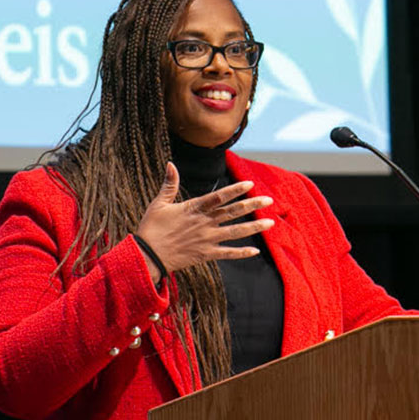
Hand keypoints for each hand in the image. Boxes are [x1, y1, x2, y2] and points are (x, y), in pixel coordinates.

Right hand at [136, 162, 273, 279]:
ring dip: (254, 227)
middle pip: (233, 212)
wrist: (147, 255)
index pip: (219, 196)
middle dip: (252, 205)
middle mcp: (204, 223)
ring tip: (271, 222)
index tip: (250, 184)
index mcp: (194, 208)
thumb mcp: (159, 203)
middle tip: (269, 200)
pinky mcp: (205, 254)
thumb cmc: (151, 227)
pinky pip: (227, 254)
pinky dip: (241, 253)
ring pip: (235, 232)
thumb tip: (170, 164)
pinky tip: (255, 251)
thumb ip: (169, 184)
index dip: (235, 190)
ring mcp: (207, 239)